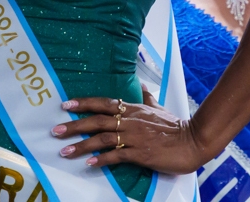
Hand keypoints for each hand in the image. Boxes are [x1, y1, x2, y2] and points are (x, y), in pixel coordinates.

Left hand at [51, 90, 206, 174]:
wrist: (194, 141)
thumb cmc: (176, 126)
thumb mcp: (159, 109)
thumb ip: (147, 99)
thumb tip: (142, 87)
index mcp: (133, 109)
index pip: (103, 102)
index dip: (83, 103)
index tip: (65, 105)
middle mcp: (130, 120)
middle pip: (97, 120)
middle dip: (74, 125)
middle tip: (55, 131)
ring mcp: (134, 137)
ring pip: (102, 138)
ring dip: (82, 145)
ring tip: (65, 151)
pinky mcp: (141, 153)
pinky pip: (117, 156)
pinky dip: (102, 159)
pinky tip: (89, 163)